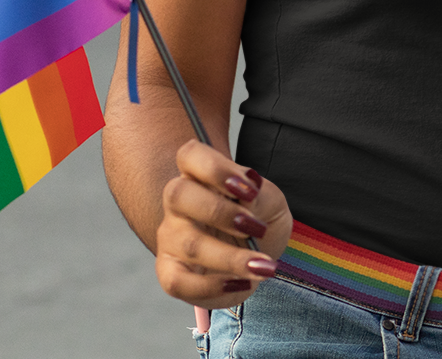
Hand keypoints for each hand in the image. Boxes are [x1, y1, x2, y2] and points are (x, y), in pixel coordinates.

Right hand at [155, 139, 291, 308]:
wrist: (257, 255)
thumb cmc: (260, 220)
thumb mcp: (271, 202)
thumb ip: (260, 194)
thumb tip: (249, 192)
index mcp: (201, 176)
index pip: (190, 155)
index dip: (215, 168)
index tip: (250, 188)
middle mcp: (179, 204)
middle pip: (178, 193)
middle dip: (220, 212)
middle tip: (256, 227)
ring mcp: (171, 238)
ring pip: (188, 244)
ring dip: (231, 257)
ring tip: (264, 266)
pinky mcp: (170, 273)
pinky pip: (178, 283)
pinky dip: (214, 287)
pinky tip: (243, 283)